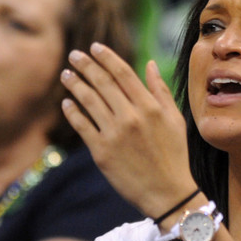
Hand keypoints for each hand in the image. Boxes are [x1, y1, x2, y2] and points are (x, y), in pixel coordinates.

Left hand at [58, 44, 194, 218]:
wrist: (167, 193)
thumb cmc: (174, 156)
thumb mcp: (175, 120)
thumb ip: (161, 91)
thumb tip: (150, 63)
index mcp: (150, 107)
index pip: (123, 73)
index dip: (106, 57)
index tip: (94, 47)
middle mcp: (131, 117)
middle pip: (102, 83)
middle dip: (86, 65)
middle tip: (74, 55)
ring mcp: (115, 134)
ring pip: (89, 101)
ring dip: (75, 84)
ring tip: (66, 74)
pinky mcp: (101, 152)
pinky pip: (82, 126)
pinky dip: (72, 112)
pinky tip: (66, 102)